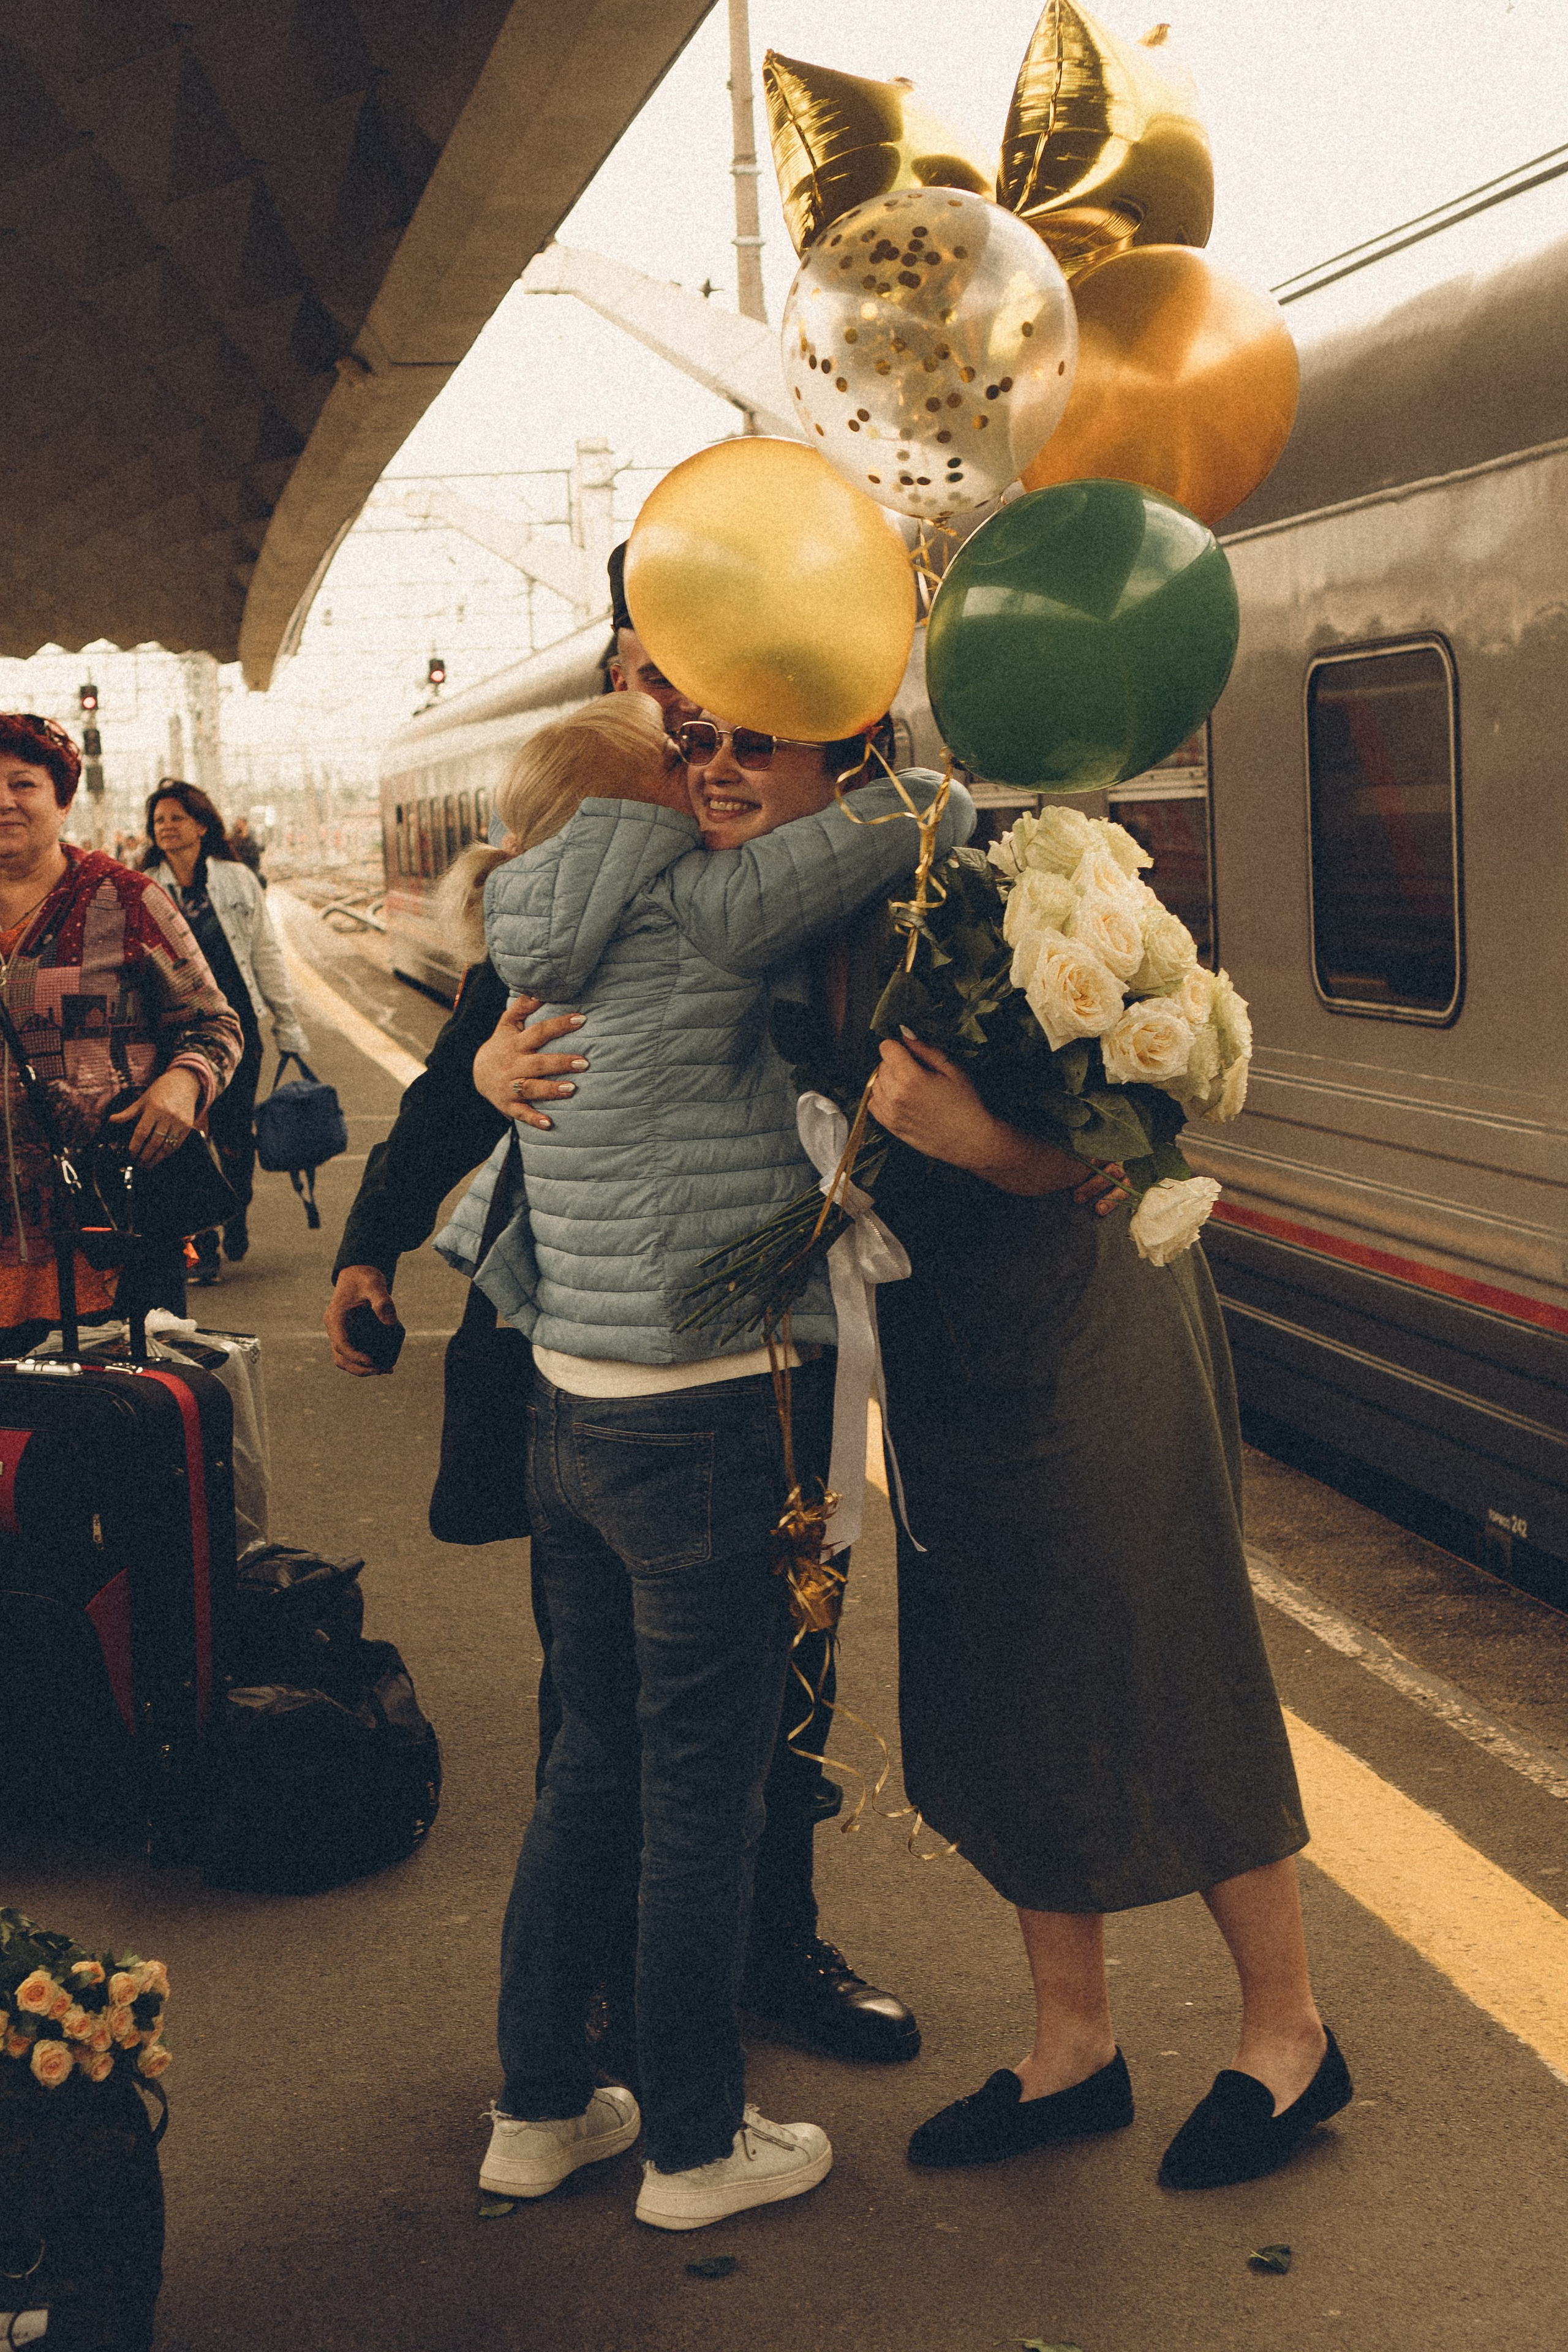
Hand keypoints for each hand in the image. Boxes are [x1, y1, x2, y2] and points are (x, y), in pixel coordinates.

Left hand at [107, 1067, 200, 1164]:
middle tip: (137, 1163)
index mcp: (154, 1108)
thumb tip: (111, 1120)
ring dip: (156, 1158)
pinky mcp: (188, 1126)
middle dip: (144, 1156)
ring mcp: (179, 1122)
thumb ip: (128, 1113)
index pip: (142, 1132)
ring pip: (166, 1146)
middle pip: (154, 1142)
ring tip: (147, 1164)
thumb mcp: (143, 1099)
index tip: (130, 1154)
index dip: (135, 1146)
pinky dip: (167, 1153)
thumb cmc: (161, 1090)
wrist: (184, 1083)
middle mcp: (168, 1115)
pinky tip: (159, 1157)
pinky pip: (176, 1144)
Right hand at [325, 1265, 395, 1374]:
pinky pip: (351, 1352)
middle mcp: (334, 1328)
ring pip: (344, 1359)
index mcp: (335, 1318)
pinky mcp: (347, 1333)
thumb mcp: (375, 1285)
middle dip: (361, 1368)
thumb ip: (383, 1301)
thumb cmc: (365, 1277)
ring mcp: (339, 1332)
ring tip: (386, 1369)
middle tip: (384, 1370)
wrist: (358, 1272)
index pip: (341, 1345)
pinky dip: (363, 1361)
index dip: (355, 1357)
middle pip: (340, 1358)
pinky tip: (382, 1362)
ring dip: (362, 1368)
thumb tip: (391, 1322)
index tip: (373, 1362)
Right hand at [472, 993, 588, 1130]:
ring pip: (530, 1087)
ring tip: (572, 1089)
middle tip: (584, 1062)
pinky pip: (521, 1113)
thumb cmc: (501, 1046)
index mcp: (516, 1044)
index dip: (559, 1024)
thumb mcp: (506, 1025)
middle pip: (538, 1063)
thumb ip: (521, 1007)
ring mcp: (510, 1086)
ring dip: (550, 1089)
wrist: (477, 1074)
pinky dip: (533, 1119)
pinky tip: (548, 1123)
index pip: (539, 1031)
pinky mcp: (508, 1104)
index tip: (581, 1019)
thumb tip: (538, 990)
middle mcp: (513, 1065)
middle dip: (560, 1062)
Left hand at [873, 1032, 1127, 1208]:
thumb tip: (911, 1034)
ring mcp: (897, 1118)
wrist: (988, 1149)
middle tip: (923, 1063)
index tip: (916, 1046)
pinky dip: (894, 1103)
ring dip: (895, 1082)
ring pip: (880, 1088)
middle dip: (900, 1062)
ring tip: (924, 1085)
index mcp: (915, 1080)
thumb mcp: (962, 1072)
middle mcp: (900, 1098)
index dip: (902, 1044)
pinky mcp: (899, 1133)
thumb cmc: (984, 1107)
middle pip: (882, 1066)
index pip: (890, 1047)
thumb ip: (933, 1052)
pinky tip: (917, 1104)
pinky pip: (884, 1109)